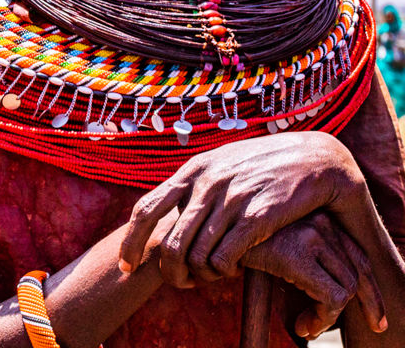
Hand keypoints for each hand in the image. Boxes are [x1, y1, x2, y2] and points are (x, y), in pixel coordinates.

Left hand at [118, 132, 365, 286]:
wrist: (317, 159)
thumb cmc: (264, 166)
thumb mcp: (220, 165)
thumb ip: (194, 185)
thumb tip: (166, 210)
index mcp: (192, 170)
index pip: (146, 209)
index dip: (131, 242)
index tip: (126, 267)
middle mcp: (206, 183)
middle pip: (170, 244)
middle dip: (170, 272)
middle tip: (180, 284)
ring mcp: (231, 199)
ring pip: (196, 256)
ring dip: (200, 276)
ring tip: (211, 276)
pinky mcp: (258, 216)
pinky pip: (224, 258)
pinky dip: (222, 272)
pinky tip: (231, 270)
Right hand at [242, 212, 385, 338]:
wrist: (196, 232)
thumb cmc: (228, 241)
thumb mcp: (270, 244)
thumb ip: (296, 252)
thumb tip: (327, 283)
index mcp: (315, 215)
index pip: (358, 254)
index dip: (369, 289)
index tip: (373, 314)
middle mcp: (318, 220)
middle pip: (361, 270)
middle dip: (369, 305)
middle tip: (373, 327)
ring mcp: (309, 234)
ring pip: (346, 288)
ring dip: (328, 319)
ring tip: (306, 328)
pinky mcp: (296, 254)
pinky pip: (331, 297)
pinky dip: (320, 319)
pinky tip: (298, 327)